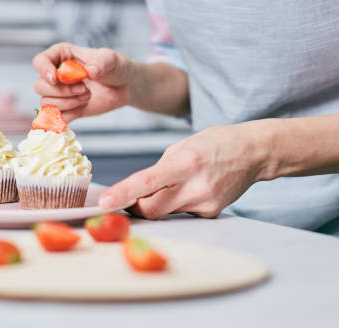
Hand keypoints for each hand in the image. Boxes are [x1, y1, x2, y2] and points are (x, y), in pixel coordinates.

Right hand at [32, 42, 135, 121]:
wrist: (123, 86)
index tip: (55, 78)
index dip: (43, 71)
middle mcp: (55, 74)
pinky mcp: (65, 109)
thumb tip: (89, 71)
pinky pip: (56, 117)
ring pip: (46, 103)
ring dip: (67, 103)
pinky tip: (83, 107)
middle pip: (39, 86)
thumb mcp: (111, 59)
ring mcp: (59, 93)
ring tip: (87, 96)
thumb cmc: (114, 67)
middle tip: (83, 88)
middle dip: (61, 91)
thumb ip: (100, 63)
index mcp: (61, 56)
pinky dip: (69, 114)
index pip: (39, 62)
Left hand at [99, 124, 265, 218]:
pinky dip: (178, 203)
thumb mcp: (180, 147)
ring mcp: (205, 203)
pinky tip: (193, 188)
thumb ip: (159, 170)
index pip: (146, 182)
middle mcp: (196, 186)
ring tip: (176, 182)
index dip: (123, 193)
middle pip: (151, 210)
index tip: (105, 203)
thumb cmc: (214, 143)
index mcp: (185, 163)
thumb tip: (138, 191)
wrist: (253, 152)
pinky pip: (182, 213)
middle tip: (136, 195)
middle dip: (136, 205)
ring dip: (159, 202)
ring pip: (165, 213)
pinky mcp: (210, 213)